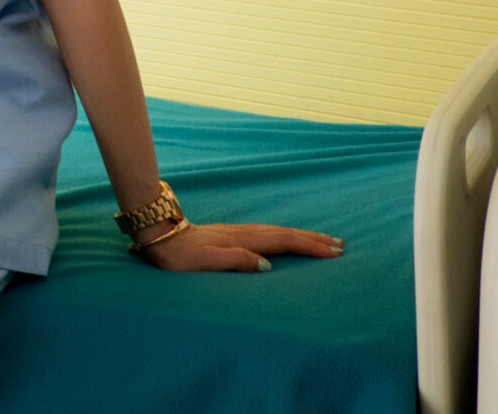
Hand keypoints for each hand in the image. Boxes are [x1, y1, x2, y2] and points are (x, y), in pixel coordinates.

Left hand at [136, 221, 343, 272]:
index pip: (283, 242)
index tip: (333, 252)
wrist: (157, 234)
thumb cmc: (178, 255)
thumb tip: (267, 266)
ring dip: (300, 235)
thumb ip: (235, 261)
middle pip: (284, 234)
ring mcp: (236, 231)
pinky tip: (284, 238)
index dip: (309, 247)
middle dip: (312, 239)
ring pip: (276, 231)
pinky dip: (282, 235)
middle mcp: (242, 233)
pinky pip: (265, 233)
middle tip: (339, 245)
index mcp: (241, 240)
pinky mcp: (229, 234)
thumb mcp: (204, 262)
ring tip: (321, 239)